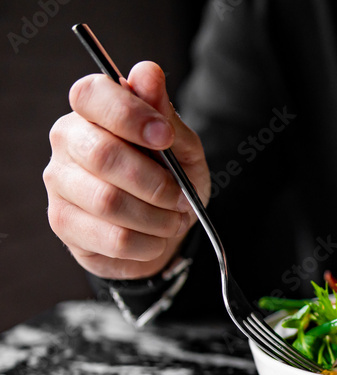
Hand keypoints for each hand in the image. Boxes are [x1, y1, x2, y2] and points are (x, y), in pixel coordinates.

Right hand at [44, 62, 209, 280]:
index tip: (164, 136)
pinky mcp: (64, 223)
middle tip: (181, 196)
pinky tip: (155, 237)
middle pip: (102, 155)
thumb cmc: (170, 178)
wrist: (163, 228)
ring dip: (156, 217)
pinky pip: (114, 238)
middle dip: (155, 182)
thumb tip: (148, 73)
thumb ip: (165, 113)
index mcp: (93, 110)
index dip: (129, 115)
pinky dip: (149, 242)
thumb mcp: (181, 146)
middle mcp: (67, 141)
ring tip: (172, 219)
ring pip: (109, 202)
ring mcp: (59, 183)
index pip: (91, 95)